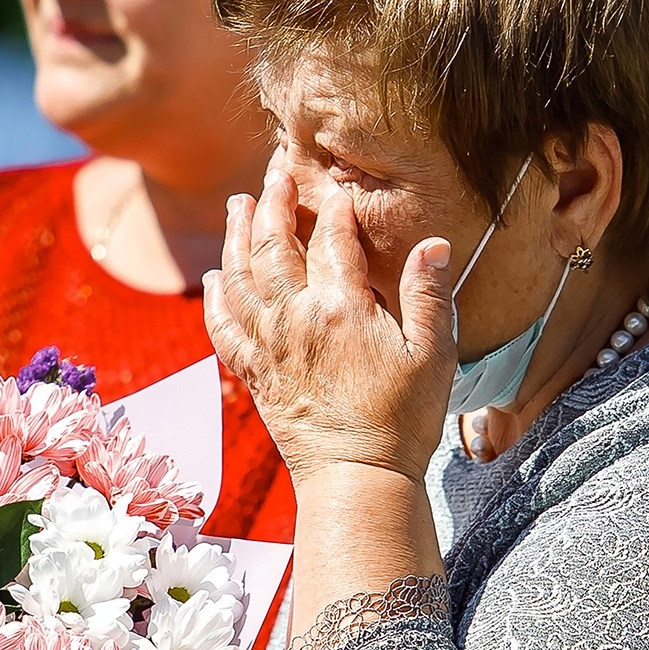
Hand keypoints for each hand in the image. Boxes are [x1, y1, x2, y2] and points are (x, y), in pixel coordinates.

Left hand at [205, 154, 452, 487]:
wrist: (358, 480)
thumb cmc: (404, 420)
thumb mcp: (434, 355)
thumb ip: (431, 295)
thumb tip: (434, 242)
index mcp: (341, 309)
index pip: (332, 240)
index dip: (334, 209)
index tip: (335, 186)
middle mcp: (295, 320)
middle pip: (275, 247)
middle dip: (273, 202)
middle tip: (273, 169)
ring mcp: (269, 347)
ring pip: (240, 278)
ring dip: (236, 236)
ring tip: (237, 204)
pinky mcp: (254, 374)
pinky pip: (223, 327)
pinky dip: (216, 297)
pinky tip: (214, 276)